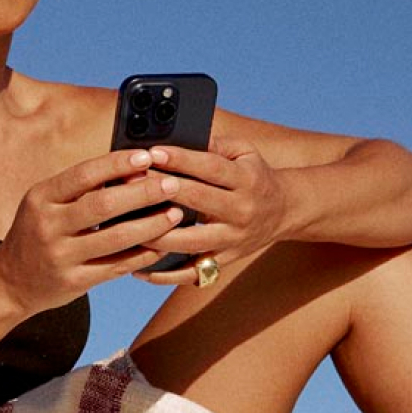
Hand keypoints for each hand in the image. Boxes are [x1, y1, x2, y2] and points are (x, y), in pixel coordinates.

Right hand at [0, 148, 199, 312]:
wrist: (10, 283)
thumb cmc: (37, 234)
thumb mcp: (46, 204)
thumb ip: (81, 190)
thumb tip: (133, 170)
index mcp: (40, 198)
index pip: (84, 174)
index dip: (118, 164)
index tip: (147, 156)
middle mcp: (48, 225)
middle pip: (103, 205)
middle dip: (143, 193)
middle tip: (172, 184)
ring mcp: (60, 256)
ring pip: (115, 238)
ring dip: (151, 225)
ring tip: (175, 214)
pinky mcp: (74, 282)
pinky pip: (117, 266)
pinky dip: (143, 254)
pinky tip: (162, 245)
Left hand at [137, 135, 293, 285]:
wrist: (284, 211)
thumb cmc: (254, 176)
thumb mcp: (245, 152)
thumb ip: (215, 145)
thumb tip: (181, 137)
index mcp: (246, 180)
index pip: (211, 168)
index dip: (181, 159)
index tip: (153, 152)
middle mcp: (241, 211)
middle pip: (198, 201)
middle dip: (162, 191)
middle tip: (130, 183)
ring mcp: (232, 240)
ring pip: (191, 241)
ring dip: (157, 234)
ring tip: (127, 225)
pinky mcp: (224, 262)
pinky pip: (191, 274)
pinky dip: (164, 275)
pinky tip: (138, 270)